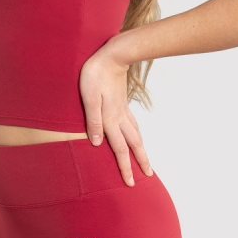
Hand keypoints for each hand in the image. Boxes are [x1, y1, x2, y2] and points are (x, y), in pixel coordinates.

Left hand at [79, 38, 153, 186]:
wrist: (112, 55)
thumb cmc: (96, 74)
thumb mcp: (89, 97)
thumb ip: (93, 120)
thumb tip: (96, 143)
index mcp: (111, 119)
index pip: (119, 148)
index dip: (124, 166)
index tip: (131, 182)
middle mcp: (120, 116)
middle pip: (133, 144)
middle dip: (140, 162)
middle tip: (148, 176)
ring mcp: (123, 109)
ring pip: (135, 134)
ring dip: (141, 149)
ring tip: (146, 161)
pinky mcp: (122, 102)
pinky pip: (132, 124)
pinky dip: (137, 135)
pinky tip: (136, 135)